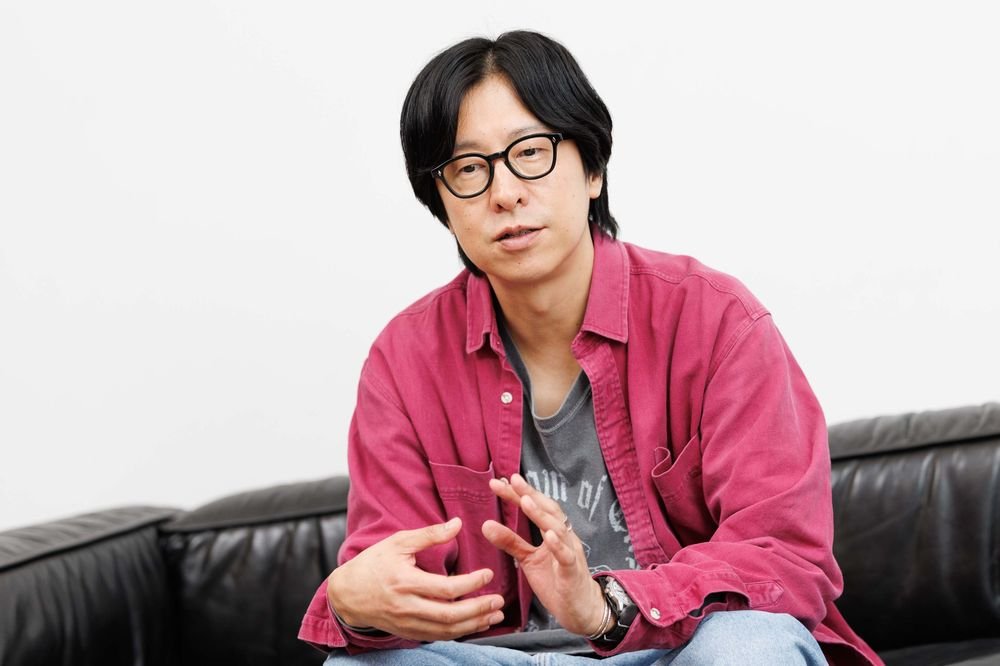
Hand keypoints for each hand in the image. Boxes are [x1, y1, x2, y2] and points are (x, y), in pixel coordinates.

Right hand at [326, 518, 505, 640]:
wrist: (346, 594)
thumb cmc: (372, 564)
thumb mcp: (398, 542)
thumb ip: (429, 535)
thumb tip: (457, 524)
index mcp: (405, 582)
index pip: (446, 588)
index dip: (471, 583)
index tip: (487, 574)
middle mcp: (407, 607)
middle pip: (449, 615)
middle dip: (478, 610)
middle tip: (499, 601)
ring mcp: (407, 623)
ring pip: (446, 631)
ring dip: (474, 625)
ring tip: (494, 615)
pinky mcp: (408, 632)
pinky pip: (438, 637)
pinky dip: (459, 633)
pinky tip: (474, 625)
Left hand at [482, 474, 606, 635]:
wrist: (579, 608)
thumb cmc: (556, 580)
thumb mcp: (528, 559)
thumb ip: (510, 541)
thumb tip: (485, 524)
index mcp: (553, 531)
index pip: (536, 507)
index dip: (519, 494)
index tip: (499, 482)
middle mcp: (564, 536)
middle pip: (548, 510)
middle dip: (530, 494)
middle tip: (512, 480)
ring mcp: (570, 552)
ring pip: (558, 528)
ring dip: (541, 514)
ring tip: (526, 501)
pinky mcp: (572, 571)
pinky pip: (566, 556)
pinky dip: (558, 545)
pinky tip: (548, 535)